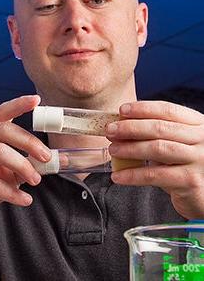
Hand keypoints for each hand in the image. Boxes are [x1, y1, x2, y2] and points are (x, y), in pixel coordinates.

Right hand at [0, 95, 50, 220]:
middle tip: (46, 157)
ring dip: (22, 166)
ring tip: (35, 179)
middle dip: (29, 142)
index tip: (36, 100)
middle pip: (3, 130)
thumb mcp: (7, 169)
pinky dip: (11, 191)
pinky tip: (23, 198)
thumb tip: (59, 161)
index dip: (18, 104)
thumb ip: (28, 162)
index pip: (1, 112)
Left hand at [106, 101, 203, 218]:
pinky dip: (133, 175)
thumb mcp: (175, 143)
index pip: (168, 110)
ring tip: (112, 149)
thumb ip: (156, 133)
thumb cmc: (183, 166)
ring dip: (130, 149)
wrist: (202, 196)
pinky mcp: (191, 181)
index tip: (121, 110)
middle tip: (110, 130)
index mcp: (197, 124)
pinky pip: (155, 175)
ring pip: (157, 149)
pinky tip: (118, 176)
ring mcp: (199, 160)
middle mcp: (202, 139)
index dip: (143, 109)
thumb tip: (119, 126)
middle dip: (131, 128)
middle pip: (161, 128)